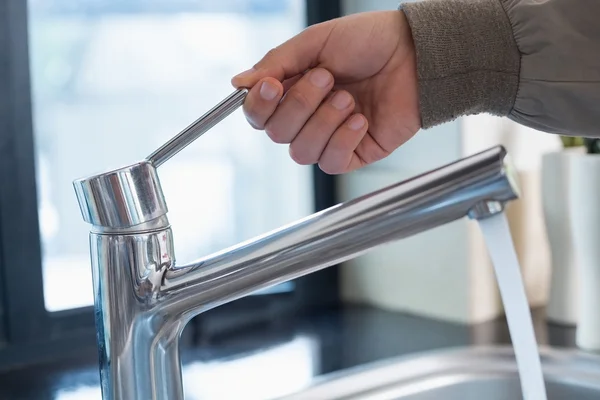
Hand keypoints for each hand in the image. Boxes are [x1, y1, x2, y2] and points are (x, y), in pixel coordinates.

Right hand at [231, 10, 419, 173]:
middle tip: (328, 78)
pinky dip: (343, 140)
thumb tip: (239, 84)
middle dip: (301, 104)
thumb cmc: (369, 42)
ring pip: (301, 152)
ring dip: (324, 122)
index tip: (274, 85)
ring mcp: (330, 137)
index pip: (258, 115)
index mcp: (293, 91)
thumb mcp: (316, 42)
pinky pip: (332, 163)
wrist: (415, 54)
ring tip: (349, 99)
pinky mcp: (355, 154)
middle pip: (277, 134)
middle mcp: (308, 117)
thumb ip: (276, 63)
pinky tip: (361, 120)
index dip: (260, 106)